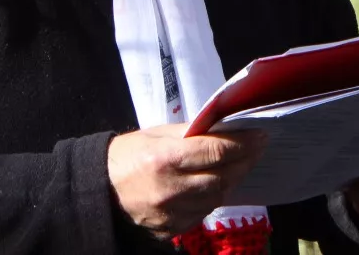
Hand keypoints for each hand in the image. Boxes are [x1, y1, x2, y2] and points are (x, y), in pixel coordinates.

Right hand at [107, 124, 267, 238]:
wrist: (98, 190)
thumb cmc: (128, 155)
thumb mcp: (156, 134)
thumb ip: (191, 132)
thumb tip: (225, 128)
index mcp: (165, 159)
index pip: (217, 151)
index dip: (243, 143)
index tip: (261, 135)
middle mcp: (170, 189)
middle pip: (222, 177)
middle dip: (244, 161)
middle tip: (257, 149)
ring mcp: (170, 213)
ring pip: (216, 198)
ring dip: (232, 180)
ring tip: (240, 165)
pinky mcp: (170, 230)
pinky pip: (202, 213)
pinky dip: (213, 198)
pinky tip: (217, 185)